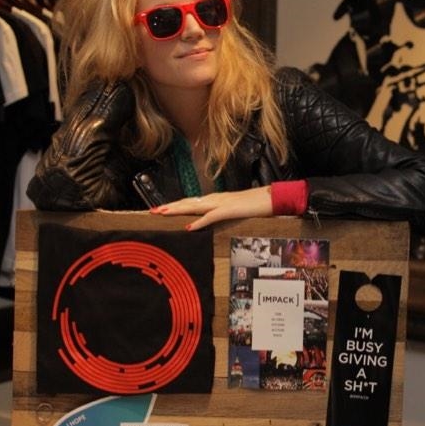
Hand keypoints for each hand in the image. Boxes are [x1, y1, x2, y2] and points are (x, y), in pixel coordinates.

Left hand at [149, 186, 273, 230]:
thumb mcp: (235, 210)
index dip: (175, 205)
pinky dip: (199, 222)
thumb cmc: (256, 205)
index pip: (191, 202)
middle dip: (169, 207)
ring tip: (162, 214)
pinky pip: (211, 217)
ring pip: (194, 206)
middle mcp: (215, 199)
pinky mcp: (230, 210)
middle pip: (188, 202)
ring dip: (177, 210)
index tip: (161, 209)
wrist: (272, 198)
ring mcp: (222, 203)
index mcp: (216, 199)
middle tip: (152, 211)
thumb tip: (211, 219)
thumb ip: (223, 213)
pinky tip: (188, 227)